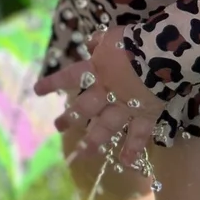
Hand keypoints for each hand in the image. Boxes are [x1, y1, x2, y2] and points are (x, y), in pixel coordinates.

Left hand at [37, 29, 163, 172]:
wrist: (162, 54)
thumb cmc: (135, 41)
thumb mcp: (112, 36)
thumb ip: (99, 42)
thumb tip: (90, 44)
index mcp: (96, 71)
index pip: (68, 77)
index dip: (52, 84)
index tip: (37, 91)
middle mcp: (107, 92)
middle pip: (83, 108)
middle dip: (69, 119)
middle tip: (58, 127)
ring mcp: (126, 106)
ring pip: (106, 127)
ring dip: (93, 142)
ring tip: (82, 154)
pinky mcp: (146, 114)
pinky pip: (139, 134)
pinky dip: (133, 148)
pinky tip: (127, 163)